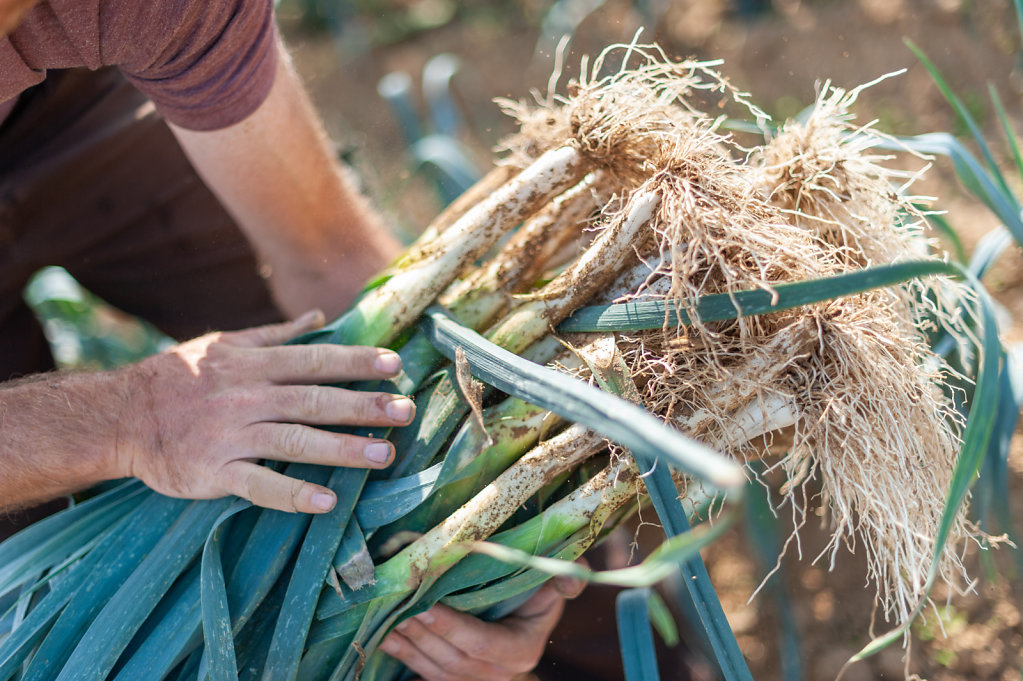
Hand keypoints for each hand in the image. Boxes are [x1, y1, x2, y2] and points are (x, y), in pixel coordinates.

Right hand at [116, 310, 413, 513]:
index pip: (315, 360)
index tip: (395, 366)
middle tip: (406, 411)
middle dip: (363, 405)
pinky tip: (326, 501)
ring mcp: (231, 435)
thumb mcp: (224, 343)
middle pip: (315, 400)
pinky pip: (258, 484)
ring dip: (342, 449)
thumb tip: (320, 315)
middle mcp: (248, 397)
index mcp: (253, 365)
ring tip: (383, 456)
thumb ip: (276, 334)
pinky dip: (292, 493)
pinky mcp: (214, 471)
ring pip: (296, 441)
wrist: (118, 415)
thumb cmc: (177, 377)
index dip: (356, 362)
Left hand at [380, 575, 586, 680]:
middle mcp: (497, 675)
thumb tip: (570, 579)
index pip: (481, 643)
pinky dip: (401, 655)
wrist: (523, 634)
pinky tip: (383, 637)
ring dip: (406, 643)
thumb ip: (565, 579)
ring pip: (432, 668)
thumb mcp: (553, 589)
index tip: (426, 606)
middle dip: (420, 632)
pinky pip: (422, 674)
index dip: (452, 627)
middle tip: (394, 605)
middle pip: (451, 658)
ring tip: (384, 617)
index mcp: (520, 650)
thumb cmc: (535, 603)